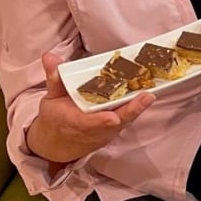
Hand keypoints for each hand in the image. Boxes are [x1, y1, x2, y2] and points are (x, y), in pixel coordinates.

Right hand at [25, 52, 154, 164]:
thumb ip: (54, 77)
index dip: (101, 121)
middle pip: (115, 122)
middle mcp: (92, 130)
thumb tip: (49, 56)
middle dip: (131, 111)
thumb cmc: (55, 118)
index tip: (112, 117)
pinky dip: (137, 109)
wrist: (57, 144)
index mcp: (73, 122)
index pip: (89, 123)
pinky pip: (127, 120)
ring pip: (125, 121)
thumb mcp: (50, 98)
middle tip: (146, 96)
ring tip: (151, 93)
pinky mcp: (114, 130)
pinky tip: (147, 95)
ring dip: (138, 108)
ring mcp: (105, 132)